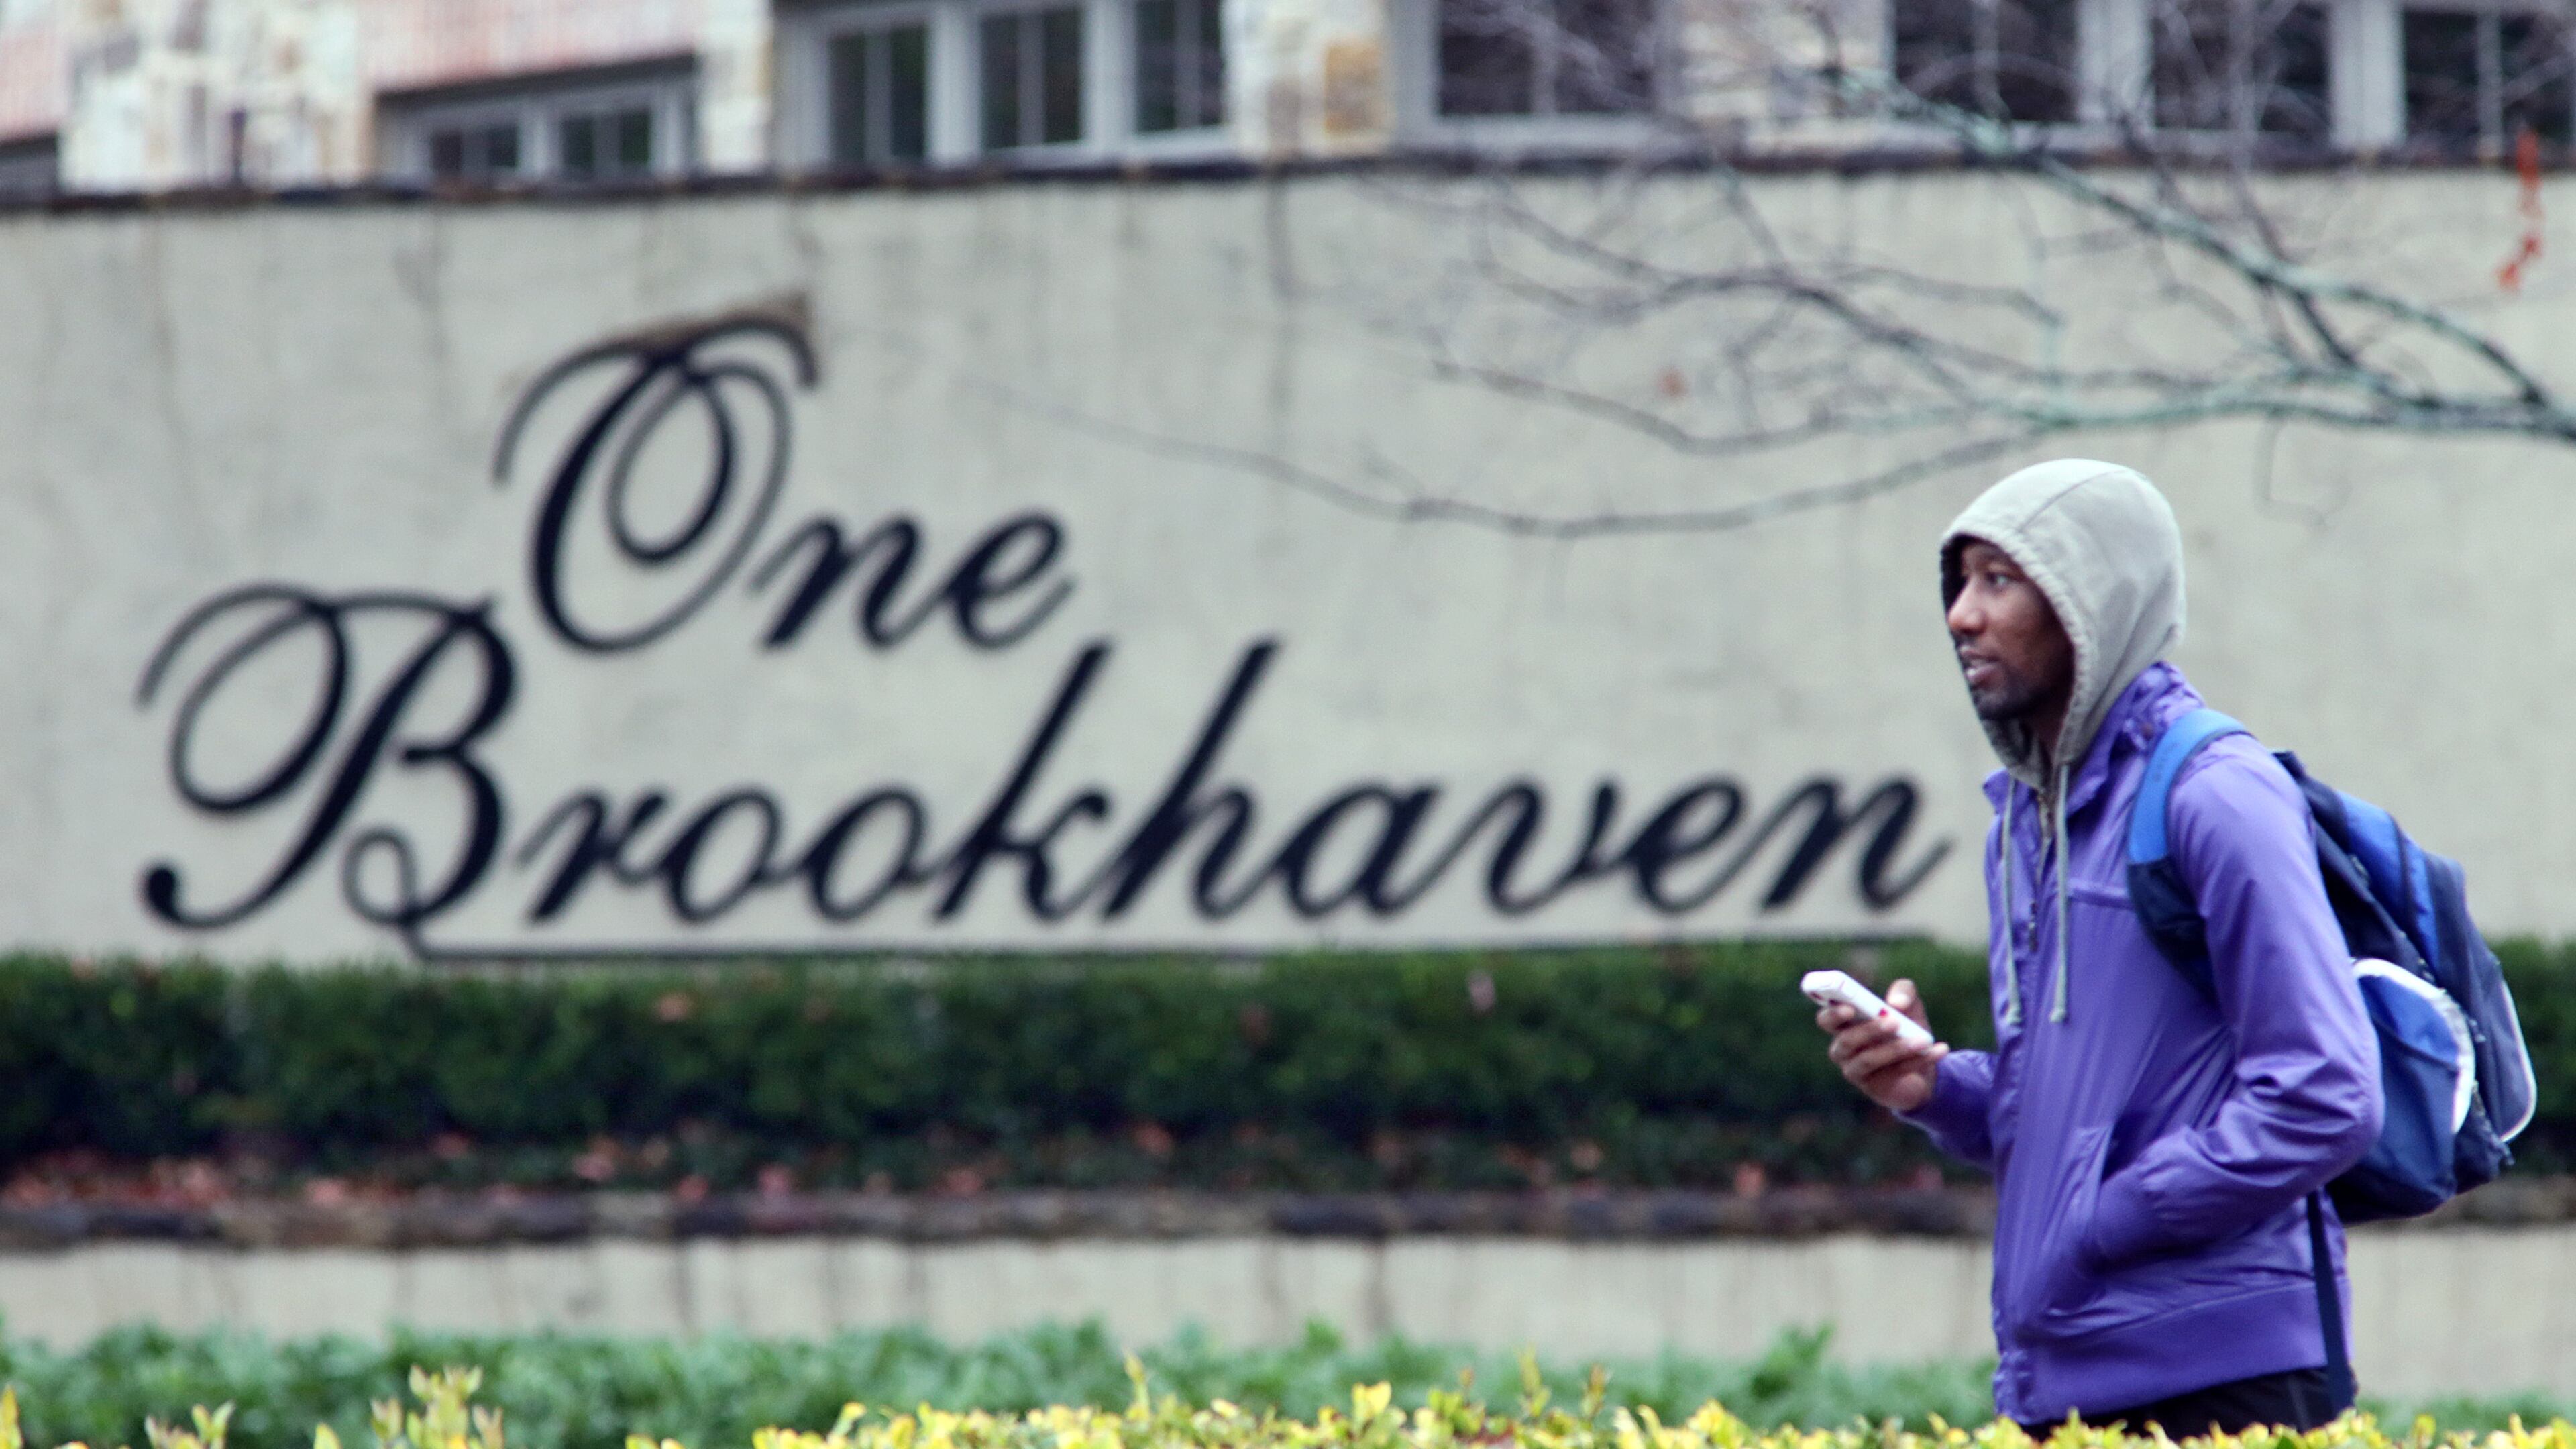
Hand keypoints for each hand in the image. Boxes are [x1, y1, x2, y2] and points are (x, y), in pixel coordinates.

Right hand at [1816, 978, 1948, 1113]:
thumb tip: (1897, 1003)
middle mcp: (1844, 1049)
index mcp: (1845, 1025)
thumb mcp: (1908, 1006)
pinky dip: (1920, 1060)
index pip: (1826, 1019)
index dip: (1832, 1013)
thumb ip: (1903, 992)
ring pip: (1870, 1059)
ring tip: (1923, 1039)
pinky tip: (1940, 1049)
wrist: (1922, 1062)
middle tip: (1892, 1021)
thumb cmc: (1906, 1027)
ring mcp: (1857, 1071)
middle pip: (1846, 1040)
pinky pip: (1896, 1072)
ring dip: (1897, 1048)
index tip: (1849, 1007)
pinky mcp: (1876, 1087)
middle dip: (1868, 1031)